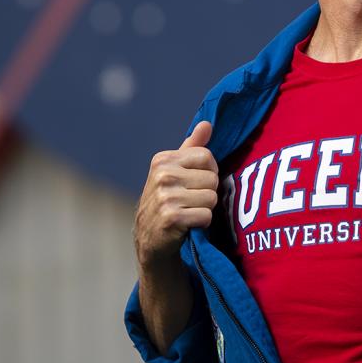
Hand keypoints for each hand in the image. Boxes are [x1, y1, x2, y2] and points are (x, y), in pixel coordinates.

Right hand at [133, 121, 219, 272]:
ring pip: (212, 197)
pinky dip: (202, 223)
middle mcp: (162, 175)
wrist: (149, 239)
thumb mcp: (175, 170)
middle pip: (212, 178)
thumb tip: (207, 124)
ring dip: (205, 209)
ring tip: (189, 212)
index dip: (208, 171)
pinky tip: (188, 224)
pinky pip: (206, 215)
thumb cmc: (167, 200)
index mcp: (163, 160)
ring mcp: (165, 197)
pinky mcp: (171, 218)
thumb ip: (192, 147)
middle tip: (190, 201)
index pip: (207, 156)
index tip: (196, 182)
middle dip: (207, 192)